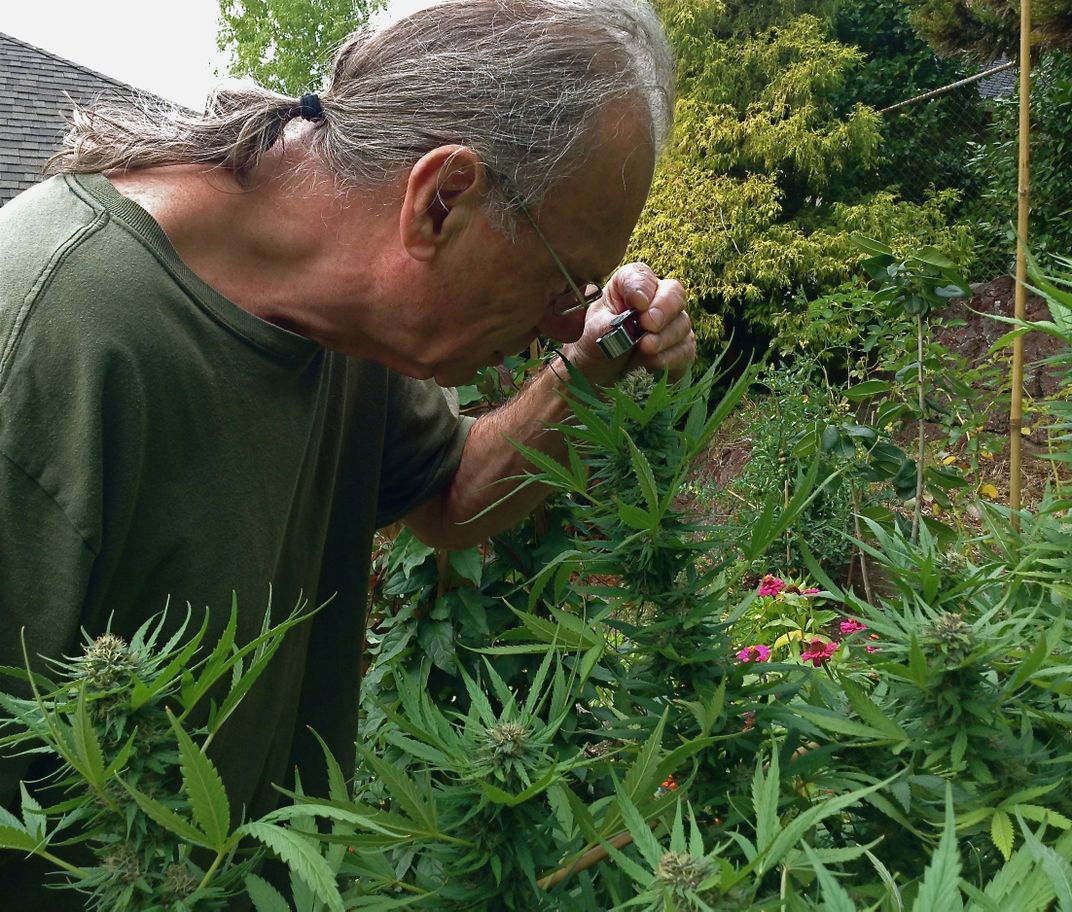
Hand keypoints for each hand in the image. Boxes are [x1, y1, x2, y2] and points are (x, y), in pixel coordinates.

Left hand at [555, 263, 695, 384]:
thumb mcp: (593, 331)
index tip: (637, 304)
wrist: (600, 371)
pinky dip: (671, 357)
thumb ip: (609, 325)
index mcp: (629, 285)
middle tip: (648, 325)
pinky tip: (652, 364)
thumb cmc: (596, 341)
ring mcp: (672, 322)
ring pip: (682, 323)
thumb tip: (629, 328)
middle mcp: (656, 298)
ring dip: (664, 338)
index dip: (642, 287)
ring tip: (644, 349)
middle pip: (674, 292)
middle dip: (663, 309)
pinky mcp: (680, 347)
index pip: (641, 276)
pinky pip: (686, 349)